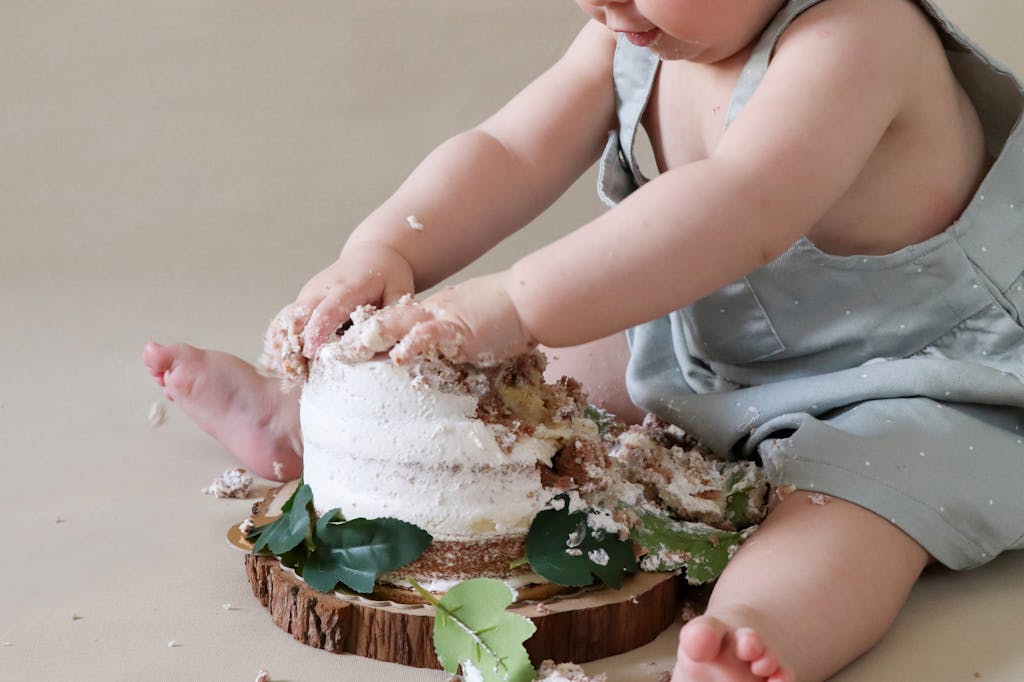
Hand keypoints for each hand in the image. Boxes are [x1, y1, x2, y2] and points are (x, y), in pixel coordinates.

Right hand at [272, 241, 415, 359]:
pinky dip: (282, 340)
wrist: (371, 254)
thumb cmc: (387, 274)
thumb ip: (395, 316)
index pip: (327, 309)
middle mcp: (321, 289)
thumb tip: (395, 345)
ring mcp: (308, 294)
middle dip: (293, 342)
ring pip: (287, 319)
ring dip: (284, 343)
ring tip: (287, 372)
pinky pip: (287, 321)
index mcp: (346, 287)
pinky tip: (284, 363)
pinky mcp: (303, 301)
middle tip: (293, 371)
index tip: (310, 352)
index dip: (318, 330)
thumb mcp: (400, 290)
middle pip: (299, 315)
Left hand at [337, 272, 536, 364]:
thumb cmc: (504, 318)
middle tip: (324, 354)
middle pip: (381, 325)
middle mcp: (427, 316)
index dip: (363, 338)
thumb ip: (447, 346)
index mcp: (429, 316)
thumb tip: (437, 367)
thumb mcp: (467, 332)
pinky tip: (397, 357)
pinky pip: (429, 337)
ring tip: (342, 355)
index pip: (389, 326)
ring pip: (395, 327)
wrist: (526, 300)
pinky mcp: (456, 328)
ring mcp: (439, 320)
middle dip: (352, 340)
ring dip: (368, 342)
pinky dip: (412, 346)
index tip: (338, 352)